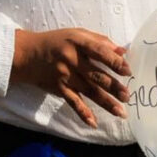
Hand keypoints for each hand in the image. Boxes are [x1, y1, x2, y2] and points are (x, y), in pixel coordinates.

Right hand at [12, 28, 129, 127]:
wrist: (28, 53)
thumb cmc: (58, 41)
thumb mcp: (78, 34)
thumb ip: (100, 41)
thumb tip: (124, 51)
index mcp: (79, 42)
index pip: (100, 52)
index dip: (115, 61)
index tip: (128, 71)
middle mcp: (72, 59)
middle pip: (96, 75)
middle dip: (114, 87)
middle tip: (128, 96)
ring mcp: (65, 75)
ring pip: (89, 91)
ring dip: (106, 102)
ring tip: (121, 112)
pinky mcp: (59, 88)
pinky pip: (73, 102)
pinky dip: (83, 113)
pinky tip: (94, 123)